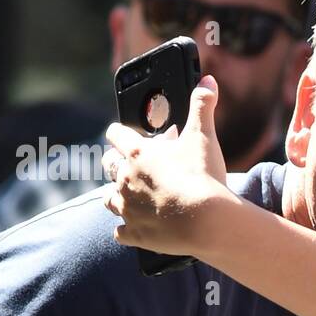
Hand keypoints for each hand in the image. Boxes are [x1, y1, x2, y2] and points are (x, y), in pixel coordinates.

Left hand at [101, 74, 235, 256]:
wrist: (207, 222)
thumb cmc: (203, 177)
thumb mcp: (204, 137)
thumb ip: (202, 107)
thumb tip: (207, 81)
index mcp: (138, 153)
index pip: (115, 134)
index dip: (119, 133)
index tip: (123, 134)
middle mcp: (125, 179)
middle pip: (107, 166)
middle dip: (115, 164)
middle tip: (129, 166)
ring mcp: (127, 209)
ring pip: (108, 200)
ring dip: (116, 196)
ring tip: (130, 197)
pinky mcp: (134, 234)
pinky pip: (120, 232)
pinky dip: (127, 229)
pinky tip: (137, 228)